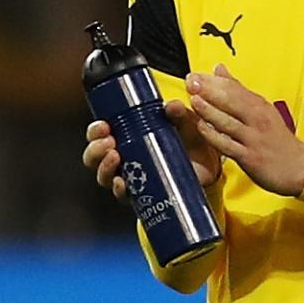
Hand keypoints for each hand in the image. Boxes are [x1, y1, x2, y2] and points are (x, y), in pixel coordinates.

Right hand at [83, 103, 221, 202]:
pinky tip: (122, 182)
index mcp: (125, 137)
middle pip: (94, 157)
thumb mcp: (184, 123)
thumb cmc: (189, 140)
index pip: (99, 134)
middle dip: (96, 149)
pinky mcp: (143, 194)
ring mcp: (131, 178)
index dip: (95, 131)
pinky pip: (124, 195)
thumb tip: (173, 107)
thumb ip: (178, 114)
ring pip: (104, 177)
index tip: (103, 125)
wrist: (209, 166)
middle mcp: (122, 159)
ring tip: (115, 156)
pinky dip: (120, 189)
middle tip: (109, 141)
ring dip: (104, 167)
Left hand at [185, 65, 303, 195]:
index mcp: (260, 106)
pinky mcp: (249, 157)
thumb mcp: (263, 110)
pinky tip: (201, 128)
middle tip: (191, 81)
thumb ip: (238, 90)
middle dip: (209, 90)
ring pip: (228, 122)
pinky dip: (214, 136)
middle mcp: (258, 120)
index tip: (195, 74)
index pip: (235, 89)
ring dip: (210, 110)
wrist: (301, 168)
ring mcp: (253, 138)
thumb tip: (219, 69)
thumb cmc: (278, 139)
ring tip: (194, 100)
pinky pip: (228, 145)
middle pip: (231, 101)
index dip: (213, 81)